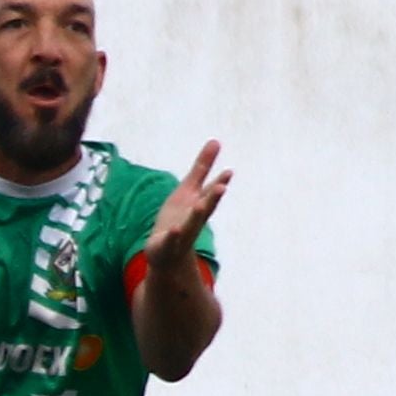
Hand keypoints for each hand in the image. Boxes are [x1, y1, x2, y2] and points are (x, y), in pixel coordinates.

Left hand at [148, 140, 231, 265]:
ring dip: (196, 215)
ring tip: (200, 205)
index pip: (210, 193)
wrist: (167, 254)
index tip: (228, 172)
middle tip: (222, 187)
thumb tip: (216, 140)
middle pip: (205, 207)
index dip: (219, 183)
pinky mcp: (167, 245)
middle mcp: (194, 219)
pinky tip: (175, 229)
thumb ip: (202, 167)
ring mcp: (182, 233)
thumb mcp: (188, 189)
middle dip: (213, 198)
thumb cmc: (180, 217)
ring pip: (191, 224)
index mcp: (199, 204)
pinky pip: (171, 240)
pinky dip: (174, 235)